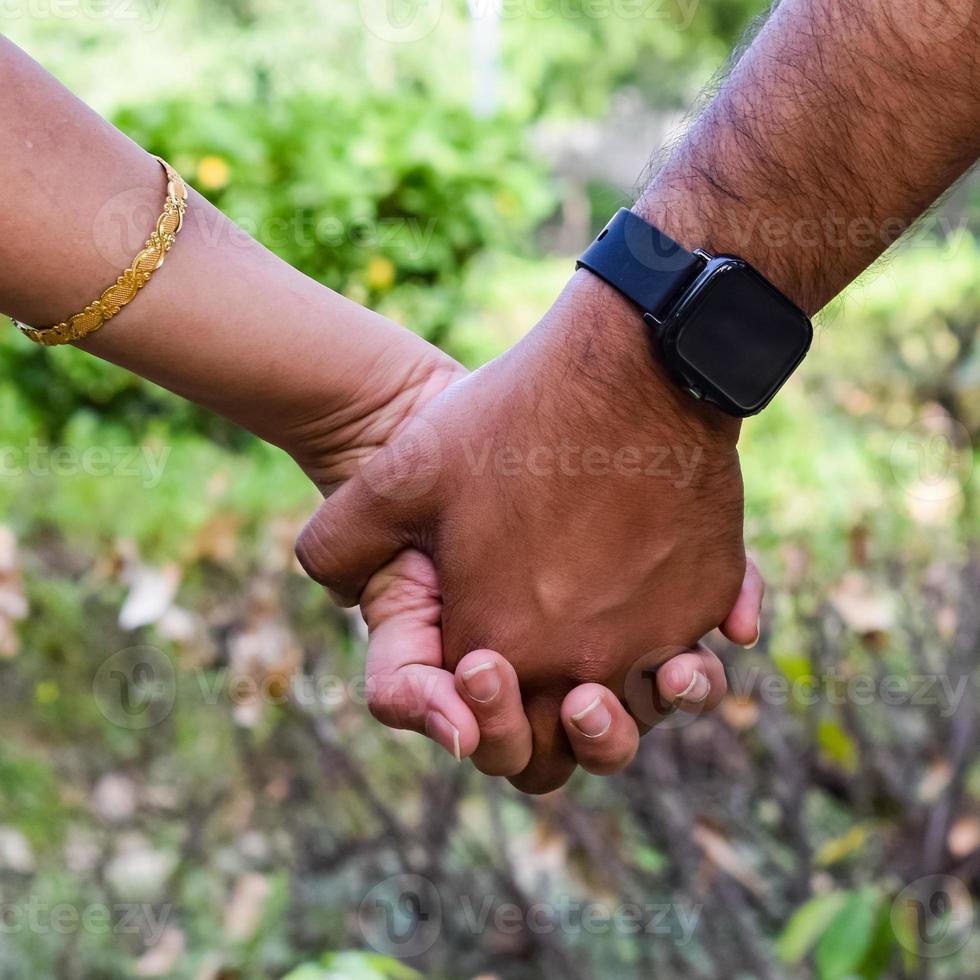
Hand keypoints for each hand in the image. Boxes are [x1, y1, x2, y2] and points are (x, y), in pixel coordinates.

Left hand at [296, 270, 750, 791]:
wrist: (631, 367)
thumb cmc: (510, 422)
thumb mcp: (396, 477)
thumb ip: (337, 547)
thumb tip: (336, 591)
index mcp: (503, 650)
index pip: (484, 727)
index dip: (471, 703)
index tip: (474, 658)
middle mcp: (585, 663)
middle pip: (567, 748)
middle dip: (547, 732)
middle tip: (544, 685)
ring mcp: (657, 635)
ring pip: (642, 712)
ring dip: (625, 706)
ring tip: (610, 664)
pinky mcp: (708, 598)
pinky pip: (698, 649)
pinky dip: (684, 647)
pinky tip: (672, 619)